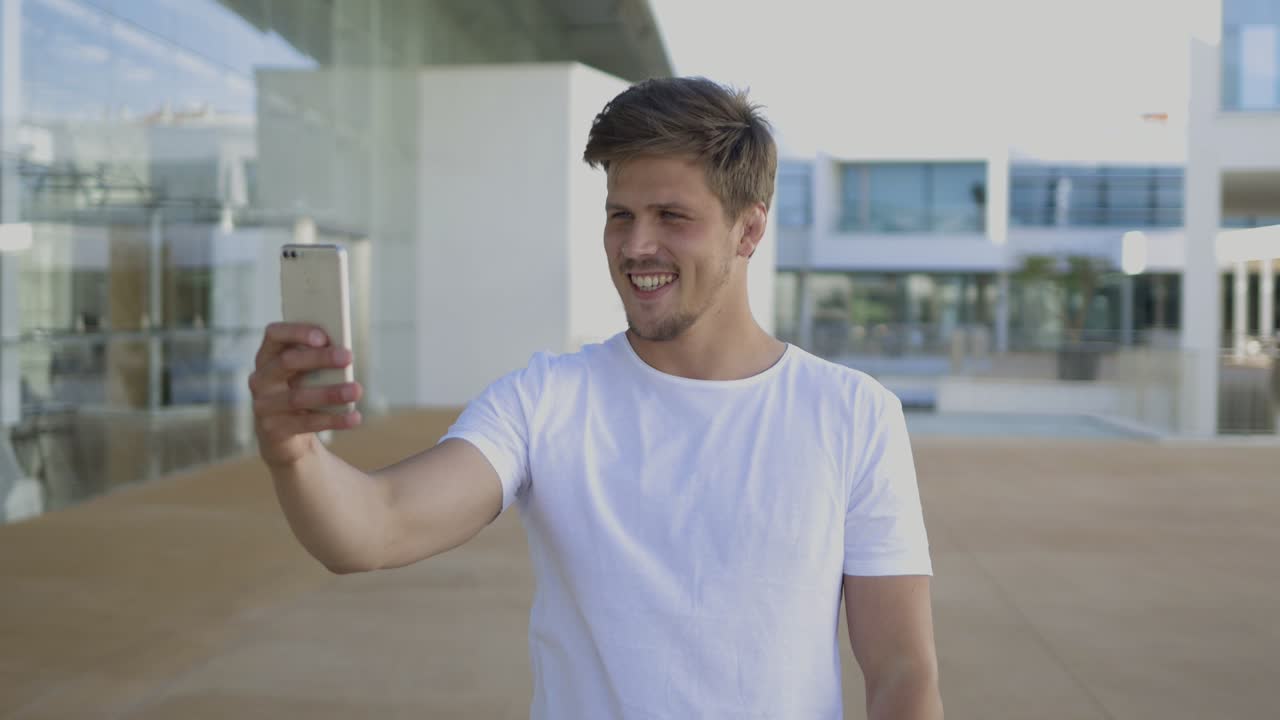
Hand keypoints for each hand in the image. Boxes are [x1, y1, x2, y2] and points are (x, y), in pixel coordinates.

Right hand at [249, 322, 362, 468]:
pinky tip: (355, 417)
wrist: (287, 439)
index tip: (323, 337)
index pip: (274, 334)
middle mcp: (260, 379)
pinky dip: (333, 420)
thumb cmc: (303, 392)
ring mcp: (263, 405)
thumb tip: (344, 353)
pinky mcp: (273, 430)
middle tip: (348, 357)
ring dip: (330, 393)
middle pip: (287, 362)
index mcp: (268, 356)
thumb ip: (318, 359)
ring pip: (297, 397)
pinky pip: (306, 424)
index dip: (297, 332)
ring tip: (356, 390)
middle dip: (319, 358)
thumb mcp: (308, 374)